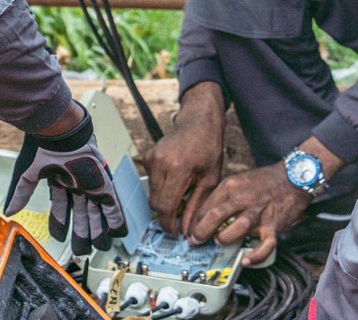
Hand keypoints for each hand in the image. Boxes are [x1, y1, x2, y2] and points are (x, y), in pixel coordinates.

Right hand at [3, 103, 125, 254]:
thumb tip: (9, 211)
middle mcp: (77, 187)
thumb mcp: (31, 174)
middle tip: (81, 252)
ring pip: (96, 214)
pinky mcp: (104, 185)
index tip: (58, 238)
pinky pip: (112, 206)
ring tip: (99, 247)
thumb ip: (23, 192)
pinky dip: (115, 220)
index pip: (61, 210)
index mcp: (61, 185)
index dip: (60, 225)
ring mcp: (91, 187)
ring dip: (98, 232)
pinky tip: (117, 232)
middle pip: (81, 216)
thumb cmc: (48, 150)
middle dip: (81, 235)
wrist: (65, 135)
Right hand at [144, 82, 224, 236]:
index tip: (176, 233)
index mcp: (178, 168)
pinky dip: (161, 188)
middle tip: (181, 219)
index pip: (165, 207)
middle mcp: (160, 162)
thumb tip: (187, 232)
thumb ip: (197, 207)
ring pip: (151, 194)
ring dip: (164, 201)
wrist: (198, 123)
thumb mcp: (210, 180)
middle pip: (155, 203)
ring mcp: (151, 158)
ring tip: (182, 197)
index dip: (169, 225)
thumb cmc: (208, 150)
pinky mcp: (147, 156)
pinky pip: (150, 182)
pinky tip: (176, 181)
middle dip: (166, 215)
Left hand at [185, 161, 311, 265]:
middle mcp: (243, 199)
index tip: (189, 231)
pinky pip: (264, 245)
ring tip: (219, 241)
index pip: (206, 205)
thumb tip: (203, 215)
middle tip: (196, 240)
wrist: (293, 177)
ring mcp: (259, 213)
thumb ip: (222, 196)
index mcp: (231, 186)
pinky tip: (245, 261)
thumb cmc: (262, 182)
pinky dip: (255, 256)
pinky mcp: (273, 226)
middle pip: (216, 216)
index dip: (194, 221)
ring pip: (237, 229)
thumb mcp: (237, 180)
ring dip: (224, 238)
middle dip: (202, 231)